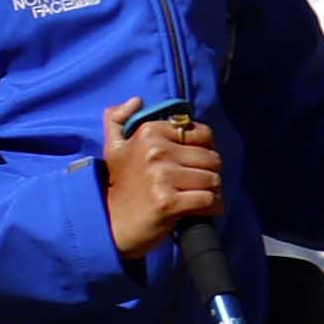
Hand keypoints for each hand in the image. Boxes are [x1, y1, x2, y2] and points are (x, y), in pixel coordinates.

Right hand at [99, 100, 227, 258]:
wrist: (110, 223)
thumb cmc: (119, 184)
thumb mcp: (113, 147)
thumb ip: (117, 118)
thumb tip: (136, 100)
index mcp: (149, 132)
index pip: (202, 134)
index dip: (204, 150)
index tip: (193, 164)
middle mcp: (156, 151)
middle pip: (211, 158)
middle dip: (209, 173)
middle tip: (197, 184)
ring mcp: (163, 177)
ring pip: (213, 180)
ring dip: (212, 192)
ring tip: (198, 197)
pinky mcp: (169, 202)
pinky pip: (209, 200)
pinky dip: (212, 208)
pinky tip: (202, 211)